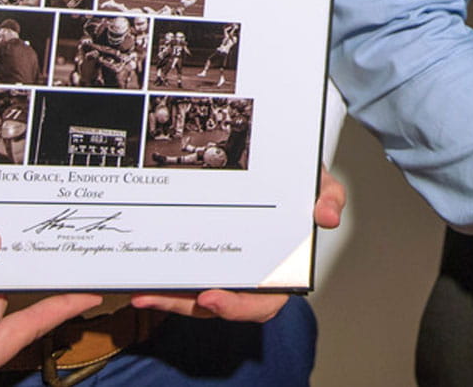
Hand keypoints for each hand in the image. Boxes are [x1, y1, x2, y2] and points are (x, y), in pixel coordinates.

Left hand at [130, 167, 344, 320]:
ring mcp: (222, 269)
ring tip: (144, 290)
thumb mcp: (318, 185)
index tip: (212, 298)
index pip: (262, 303)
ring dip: (168, 298)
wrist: (277, 166)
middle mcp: (248, 277)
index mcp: (278, 270)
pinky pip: (180, 280)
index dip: (238, 307)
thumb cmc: (297, 185)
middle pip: (218, 307)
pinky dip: (162, 283)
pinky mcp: (200, 260)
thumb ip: (328, 196)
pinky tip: (144, 279)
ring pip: (192, 298)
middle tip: (163, 295)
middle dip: (189, 307)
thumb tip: (326, 215)